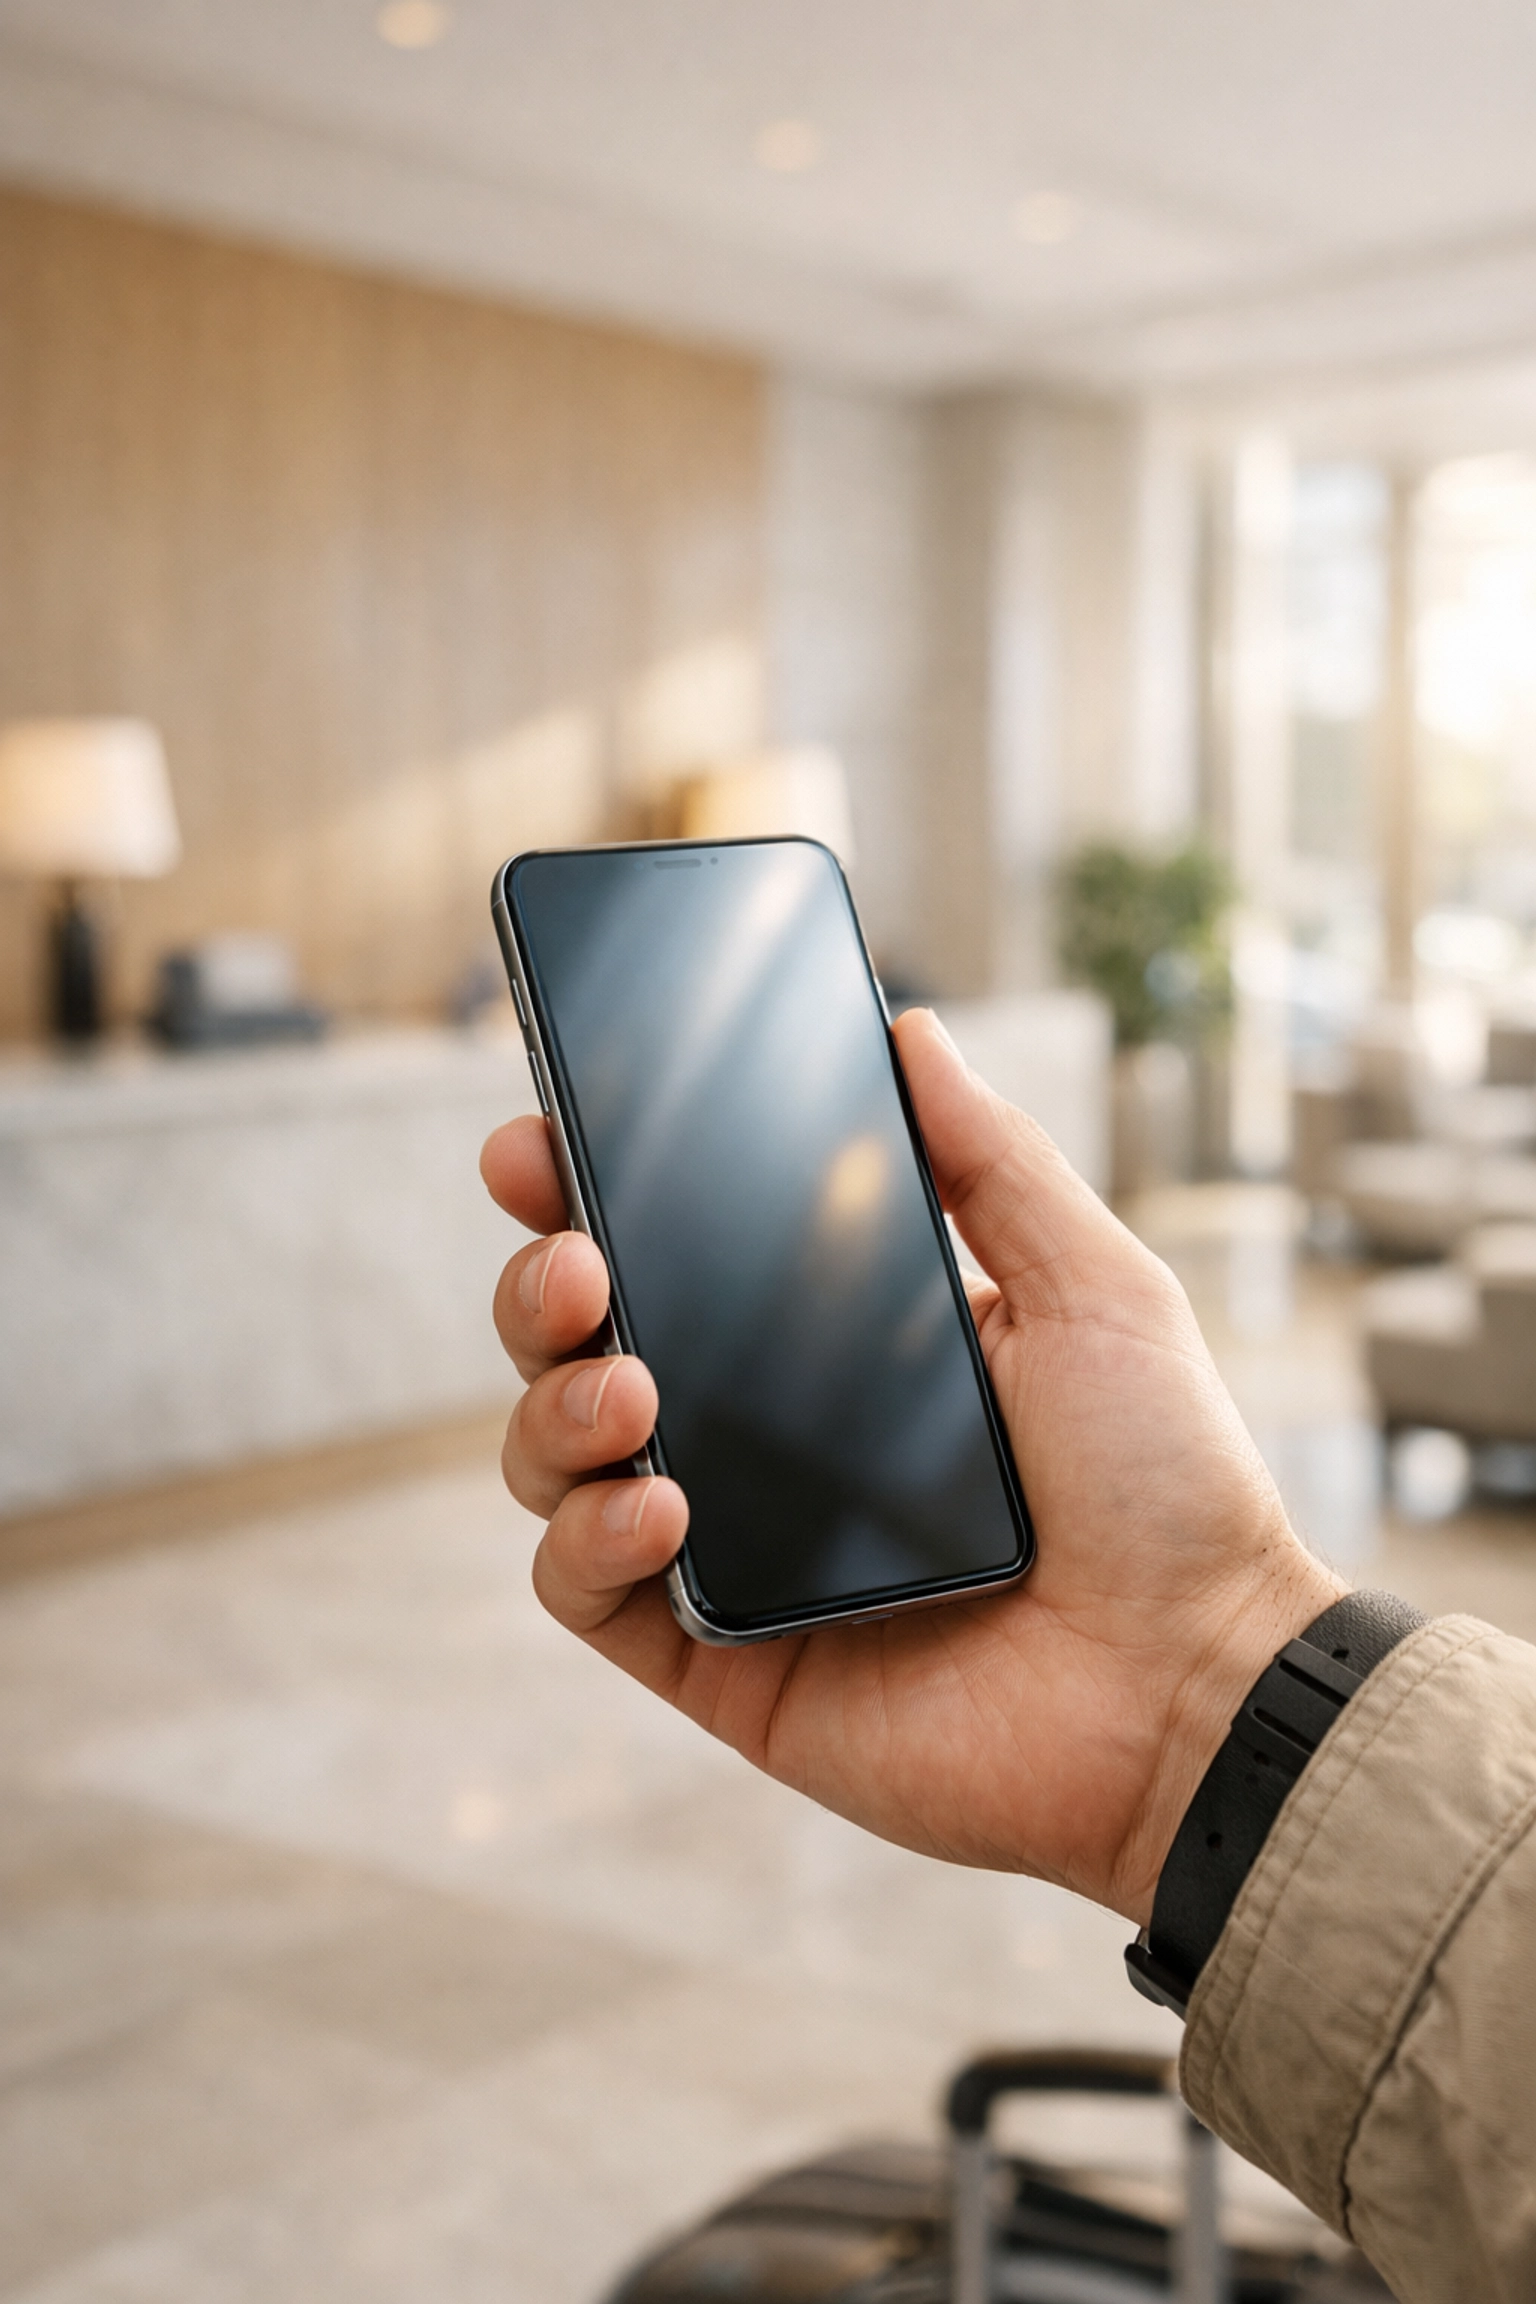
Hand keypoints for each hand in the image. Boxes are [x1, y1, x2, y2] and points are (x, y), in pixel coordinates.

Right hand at [481, 1009, 1342, 1924]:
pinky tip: (654, 1506)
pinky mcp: (718, 1659)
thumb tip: (909, 1030)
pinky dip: (586, 1539)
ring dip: (555, 1404)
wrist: (1197, 1683)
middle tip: (577, 1261)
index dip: (586, 1192)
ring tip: (625, 1386)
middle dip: (541, 1285)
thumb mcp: (1093, 1289)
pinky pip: (587, 1593)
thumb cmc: (1167, 1485)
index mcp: (833, 1344)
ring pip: (556, 1459)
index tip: (542, 1139)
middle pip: (581, 1342)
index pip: (672, 1250)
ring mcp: (731, 1549)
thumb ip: (994, 1160)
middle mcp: (762, 1437)